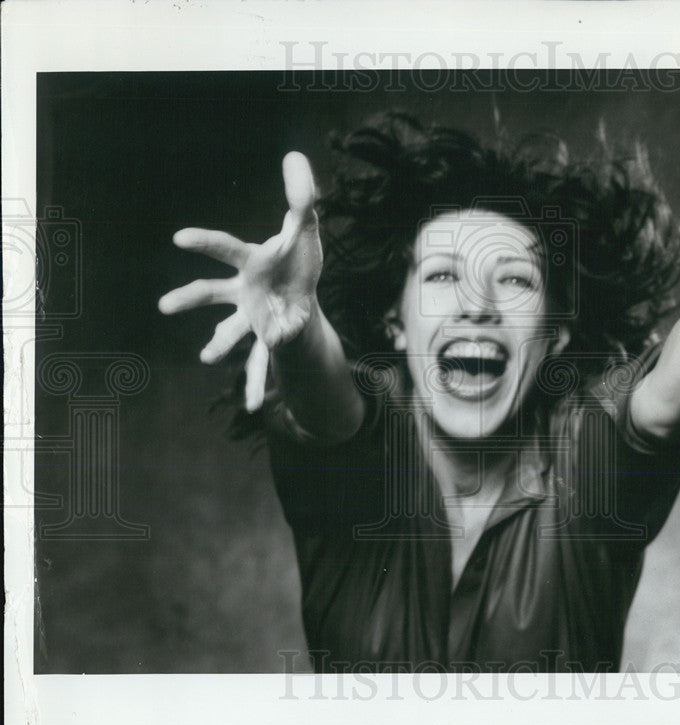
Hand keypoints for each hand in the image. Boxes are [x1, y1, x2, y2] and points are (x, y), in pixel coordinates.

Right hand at [158, 152, 322, 410]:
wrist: (300, 293)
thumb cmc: (296, 259)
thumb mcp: (305, 228)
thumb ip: (301, 196)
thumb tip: (296, 155)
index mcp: (252, 262)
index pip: (227, 249)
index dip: (205, 242)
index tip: (178, 238)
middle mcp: (244, 291)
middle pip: (212, 293)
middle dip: (191, 297)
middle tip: (165, 305)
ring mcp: (251, 317)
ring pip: (229, 331)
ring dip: (218, 343)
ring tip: (204, 356)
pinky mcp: (265, 338)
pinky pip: (258, 363)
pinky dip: (253, 383)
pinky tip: (250, 406)